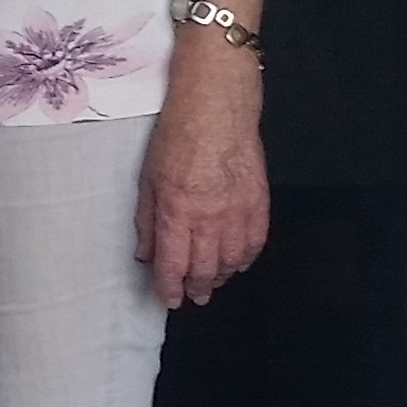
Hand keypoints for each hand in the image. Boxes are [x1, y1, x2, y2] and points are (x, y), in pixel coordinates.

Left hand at [136, 60, 268, 308]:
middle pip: (205, 269)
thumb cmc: (178, 136)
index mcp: (177, 211)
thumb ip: (147, 221)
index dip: (170, 288)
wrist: (218, 107)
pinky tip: (238, 263)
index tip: (168, 298)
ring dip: (222, 276)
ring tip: (214, 282)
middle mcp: (209, 217)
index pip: (173, 265)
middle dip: (198, 288)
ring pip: (233, 261)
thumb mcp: (148, 179)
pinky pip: (255, 242)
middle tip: (193, 297)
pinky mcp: (259, 201)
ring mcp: (238, 210)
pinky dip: (246, 258)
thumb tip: (146, 254)